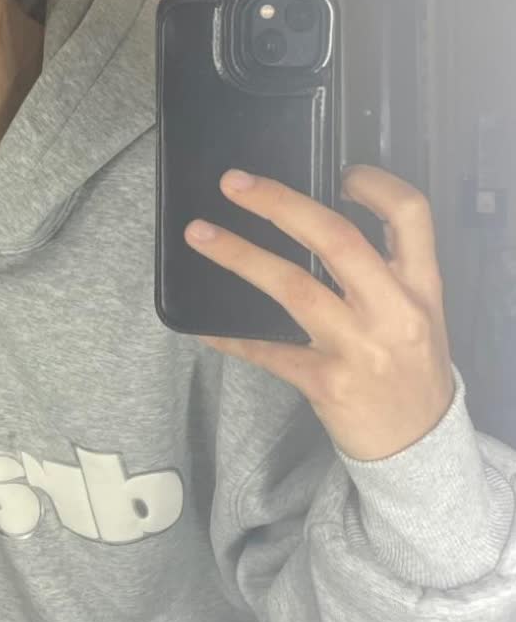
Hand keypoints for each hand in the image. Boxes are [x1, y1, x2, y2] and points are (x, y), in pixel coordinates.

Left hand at [185, 165, 454, 460]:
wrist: (419, 449)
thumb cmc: (412, 372)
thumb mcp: (420, 315)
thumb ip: (385, 272)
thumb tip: (315, 223)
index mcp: (421, 286)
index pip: (410, 215)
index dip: (375, 183)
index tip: (339, 172)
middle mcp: (394, 311)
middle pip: (336, 239)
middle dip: (281, 204)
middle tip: (235, 184)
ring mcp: (359, 348)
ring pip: (293, 286)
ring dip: (240, 255)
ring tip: (199, 234)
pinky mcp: (328, 383)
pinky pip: (267, 351)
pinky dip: (231, 335)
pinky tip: (202, 326)